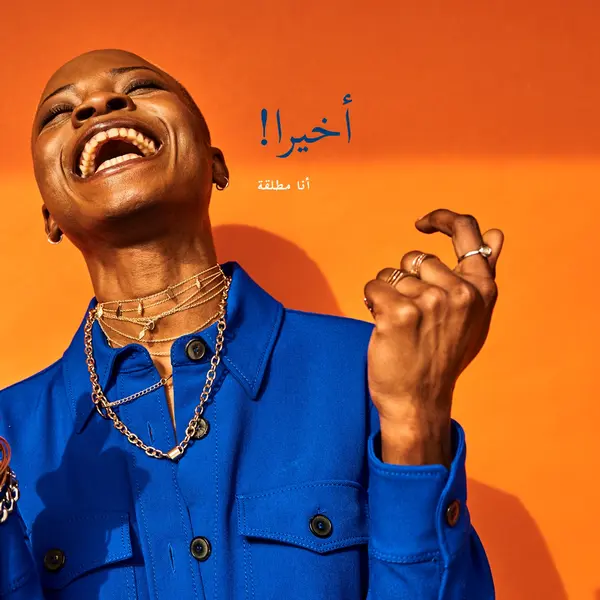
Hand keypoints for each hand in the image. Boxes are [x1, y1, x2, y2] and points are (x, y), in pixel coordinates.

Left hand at [364, 209, 503, 466]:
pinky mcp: (399, 313)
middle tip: (414, 315)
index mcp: (482, 289)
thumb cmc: (444, 357)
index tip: (422, 224)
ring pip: (392, 273)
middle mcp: (460, 292)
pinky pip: (373, 286)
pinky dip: (372, 302)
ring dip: (388, 294)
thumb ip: (482, 274)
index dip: (442, 220)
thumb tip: (497, 233)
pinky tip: (384, 326)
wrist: (419, 400)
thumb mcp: (475, 317)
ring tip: (401, 326)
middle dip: (406, 279)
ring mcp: (430, 302)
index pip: (467, 233)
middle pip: (416, 258)